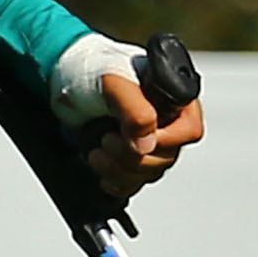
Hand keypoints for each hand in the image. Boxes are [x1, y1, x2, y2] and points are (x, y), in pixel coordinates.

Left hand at [82, 70, 200, 206]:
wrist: (67, 82)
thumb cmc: (95, 72)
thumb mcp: (113, 83)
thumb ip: (135, 110)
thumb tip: (146, 145)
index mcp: (175, 99)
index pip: (189, 131)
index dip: (163, 139)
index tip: (132, 133)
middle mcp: (169, 122)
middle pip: (166, 158)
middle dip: (130, 156)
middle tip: (105, 139)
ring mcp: (152, 144)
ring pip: (148, 174)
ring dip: (118, 169)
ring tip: (95, 151)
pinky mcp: (133, 161)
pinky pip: (133, 184)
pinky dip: (114, 181)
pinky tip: (100, 167)